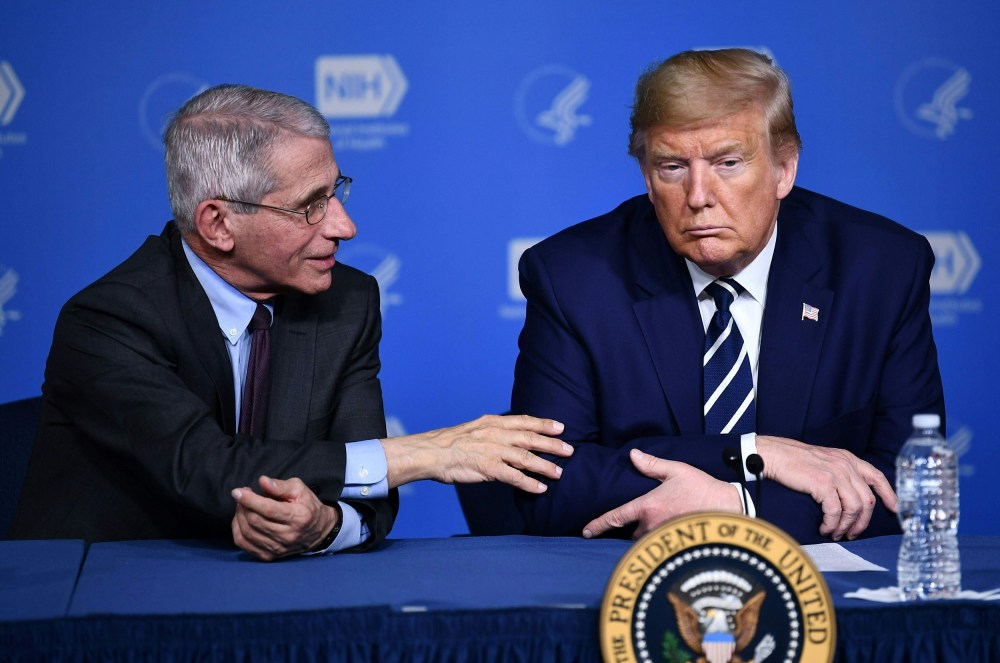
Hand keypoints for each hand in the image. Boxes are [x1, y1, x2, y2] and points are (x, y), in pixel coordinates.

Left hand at [230, 475, 337, 561]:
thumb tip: (262, 481)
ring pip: (247, 533)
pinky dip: (238, 530)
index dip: (250, 500)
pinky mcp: (269, 556)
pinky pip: (244, 545)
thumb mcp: (299, 489)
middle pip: (255, 521)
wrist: (318, 531)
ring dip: (239, 516)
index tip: (238, 491)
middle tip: (242, 494)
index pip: (268, 510)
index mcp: (298, 517)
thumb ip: (280, 486)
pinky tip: (241, 519)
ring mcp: (278, 548)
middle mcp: (288, 536)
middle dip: (243, 505)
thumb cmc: (307, 506)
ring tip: (242, 505)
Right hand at [381, 414, 570, 492]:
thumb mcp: (473, 430)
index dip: (543, 423)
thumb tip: (507, 439)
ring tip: (559, 472)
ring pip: (527, 457)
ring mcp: (493, 451)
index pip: (523, 421)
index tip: (560, 427)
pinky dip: (530, 483)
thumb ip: (491, 433)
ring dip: (545, 466)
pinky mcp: (489, 468)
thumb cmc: (448, 444)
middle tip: (570, 450)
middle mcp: (496, 434)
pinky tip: (540, 488)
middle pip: (531, 438)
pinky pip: (515, 477)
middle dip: (552, 444)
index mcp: (492, 422)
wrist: (429, 452)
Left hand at [582, 449, 741, 539]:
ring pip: (645, 541)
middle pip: (631, 531)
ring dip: (647, 536)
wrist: (729, 508)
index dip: (598, 525)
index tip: (586, 531)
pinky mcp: (675, 547)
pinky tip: (668, 539)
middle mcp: (651, 525)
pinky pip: (659, 547)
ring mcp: (663, 538)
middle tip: (649, 518)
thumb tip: (633, 455)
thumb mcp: (677, 470)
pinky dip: (659, 543)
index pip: (615, 517)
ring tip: (661, 527)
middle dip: (634, 527)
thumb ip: (652, 465)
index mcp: (648, 505)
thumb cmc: (703, 487)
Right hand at [756, 435, 896, 540]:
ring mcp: (836, 474)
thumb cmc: (793, 461)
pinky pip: (835, 511)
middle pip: (867, 500)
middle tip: (852, 534)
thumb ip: (839, 472)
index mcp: (848, 459)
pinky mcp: (823, 484)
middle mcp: (846, 465)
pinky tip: (824, 529)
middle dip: (862, 522)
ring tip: (835, 533)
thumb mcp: (824, 460)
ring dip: (846, 526)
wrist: (773, 455)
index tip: (894, 509)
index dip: (889, 494)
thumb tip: (849, 496)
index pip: (877, 477)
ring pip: (854, 508)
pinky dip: (832, 524)